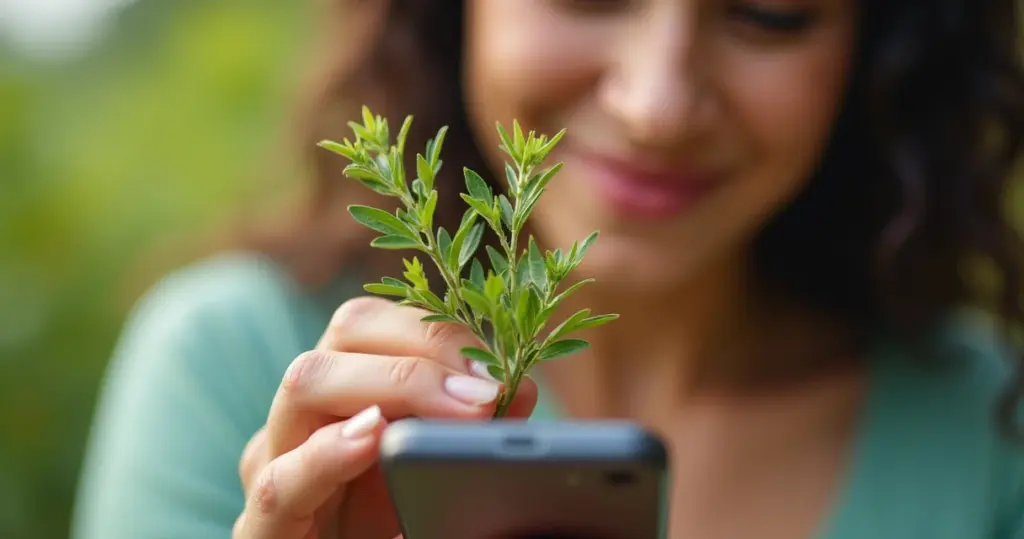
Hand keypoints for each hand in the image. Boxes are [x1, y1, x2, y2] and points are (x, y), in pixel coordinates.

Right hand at [233, 296, 538, 538]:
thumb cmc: (397, 526)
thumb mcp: (436, 473)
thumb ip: (470, 430)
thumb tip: (519, 388)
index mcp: (344, 392)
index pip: (377, 322)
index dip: (438, 330)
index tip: (495, 364)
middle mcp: (303, 416)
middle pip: (346, 334)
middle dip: (425, 351)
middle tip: (487, 393)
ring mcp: (275, 464)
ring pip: (307, 384)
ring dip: (392, 385)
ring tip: (458, 409)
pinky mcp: (263, 528)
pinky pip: (282, 482)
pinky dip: (326, 455)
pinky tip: (372, 439)